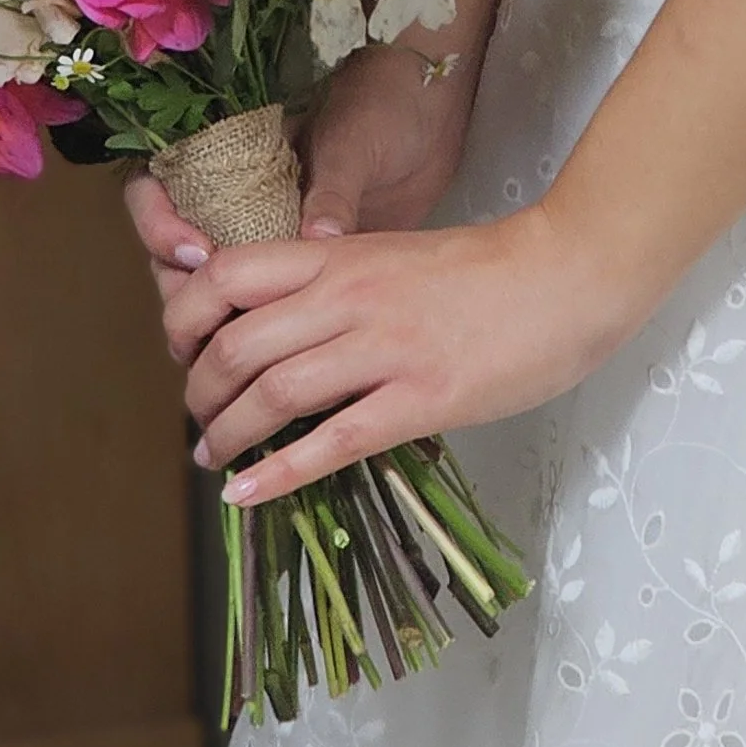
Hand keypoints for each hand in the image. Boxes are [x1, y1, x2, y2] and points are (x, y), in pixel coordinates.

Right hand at [122, 46, 475, 329]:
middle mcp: (237, 203)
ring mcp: (267, 240)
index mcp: (229, 158)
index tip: (199, 256)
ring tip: (237, 359)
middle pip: (176, 259)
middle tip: (210, 332)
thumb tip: (318, 238)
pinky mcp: (302, 273)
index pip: (157, 190)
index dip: (159, 226)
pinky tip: (281, 362)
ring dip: (215, 328)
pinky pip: (266, 311)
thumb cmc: (382, 108)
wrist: (432, 119)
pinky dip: (264, 337)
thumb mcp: (352, 140)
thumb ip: (331, 189)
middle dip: (183, 298)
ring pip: (215, 294)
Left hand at [153, 203, 626, 506]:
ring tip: (212, 457)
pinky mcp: (420, 398)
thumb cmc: (484, 268)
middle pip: (236, 345)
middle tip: (197, 417)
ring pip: (273, 395)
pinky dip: (279, 474)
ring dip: (228, 434)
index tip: (183, 350)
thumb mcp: (392, 253)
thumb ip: (335, 281)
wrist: (562, 274)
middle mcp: (347, 296)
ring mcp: (383, 348)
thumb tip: (283, 325)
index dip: (187, 318)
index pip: (226, 276)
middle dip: (199, 391)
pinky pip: (333, 441)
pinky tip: (247, 494)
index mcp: (338, 256)